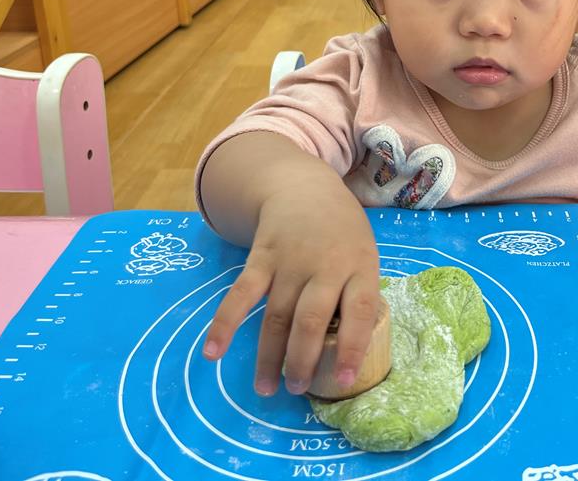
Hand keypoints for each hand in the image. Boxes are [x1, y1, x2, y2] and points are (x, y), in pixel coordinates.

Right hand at [201, 186, 380, 396]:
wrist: (305, 188)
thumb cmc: (342, 233)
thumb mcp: (364, 256)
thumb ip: (357, 295)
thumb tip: (347, 351)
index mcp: (360, 267)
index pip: (361, 311)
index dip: (353, 347)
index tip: (344, 379)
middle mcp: (326, 265)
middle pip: (312, 319)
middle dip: (302, 360)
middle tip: (296, 388)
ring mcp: (291, 261)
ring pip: (277, 315)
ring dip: (269, 355)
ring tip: (265, 388)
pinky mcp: (261, 257)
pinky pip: (241, 294)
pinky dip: (224, 324)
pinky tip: (212, 352)